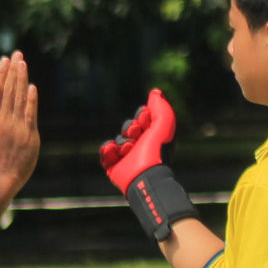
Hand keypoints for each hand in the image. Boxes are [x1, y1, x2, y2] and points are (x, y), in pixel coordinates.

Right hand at [0, 54, 40, 196]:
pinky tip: (32, 86)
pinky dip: (31, 99)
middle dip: (13, 70)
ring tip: (23, 63)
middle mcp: (2, 120)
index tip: (5, 60)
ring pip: (19, 98)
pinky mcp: (29, 135)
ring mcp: (16, 127)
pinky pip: (30, 113)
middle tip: (17, 54)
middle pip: (8, 89)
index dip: (1, 73)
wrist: (1, 178)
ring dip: (22, 79)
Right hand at [100, 90, 199, 242]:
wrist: (145, 175)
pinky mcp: (115, 167)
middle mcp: (142, 147)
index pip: (143, 119)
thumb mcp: (162, 124)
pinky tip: (114, 151)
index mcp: (154, 138)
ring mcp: (128, 158)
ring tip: (128, 149)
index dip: (142, 116)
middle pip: (128, 128)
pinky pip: (105, 153)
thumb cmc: (156, 150)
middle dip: (130, 128)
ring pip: (117, 140)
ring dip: (121, 141)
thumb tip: (156, 92)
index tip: (144, 117)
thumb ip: (160, 108)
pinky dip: (108, 150)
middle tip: (135, 133)